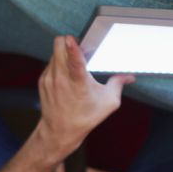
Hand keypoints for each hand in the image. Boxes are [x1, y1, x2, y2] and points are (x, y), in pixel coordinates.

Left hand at [37, 35, 135, 155]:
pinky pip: (51, 62)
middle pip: (59, 46)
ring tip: (74, 65)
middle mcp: (60, 78)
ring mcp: (49, 78)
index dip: (74, 48)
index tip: (72, 39)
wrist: (59, 132)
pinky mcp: (42, 80)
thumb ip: (118, 85)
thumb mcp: (107, 103)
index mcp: (78, 83)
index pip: (75, 62)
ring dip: (64, 53)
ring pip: (55, 52)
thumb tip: (130, 76)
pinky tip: (67, 74)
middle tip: (80, 49)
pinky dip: (59, 63)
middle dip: (69, 42)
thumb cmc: (85, 118)